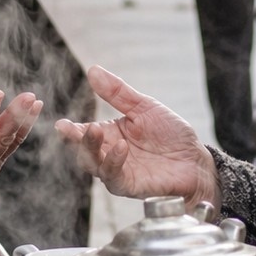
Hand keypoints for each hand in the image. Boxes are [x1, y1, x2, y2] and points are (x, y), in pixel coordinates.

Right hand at [55, 65, 217, 208]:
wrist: (195, 160)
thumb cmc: (171, 135)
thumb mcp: (144, 107)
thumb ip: (118, 93)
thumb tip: (93, 70)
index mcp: (110, 134)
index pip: (83, 132)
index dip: (70, 130)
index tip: (60, 125)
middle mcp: (109, 154)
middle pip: (84, 150)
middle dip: (76, 139)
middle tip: (72, 129)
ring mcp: (118, 171)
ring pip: (93, 165)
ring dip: (91, 149)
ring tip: (94, 131)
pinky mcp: (129, 185)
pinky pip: (113, 177)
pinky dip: (114, 162)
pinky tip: (120, 148)